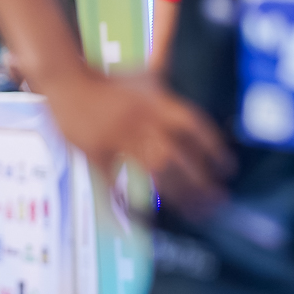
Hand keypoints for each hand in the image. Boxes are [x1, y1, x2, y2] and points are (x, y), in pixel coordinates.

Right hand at [41, 72, 233, 216]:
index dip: (214, 149)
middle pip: (179, 156)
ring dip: (177, 194)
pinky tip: (142, 218)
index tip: (227, 168)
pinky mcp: (96, 153)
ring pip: (155, 172)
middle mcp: (143, 122)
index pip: (195, 127)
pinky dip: (127, 202)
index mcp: (157, 103)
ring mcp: (119, 139)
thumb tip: (189, 74)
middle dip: (201, 181)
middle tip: (216, 199)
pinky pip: (114, 182)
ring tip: (194, 212)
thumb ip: (166, 85)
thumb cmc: (106, 78)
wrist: (67, 80)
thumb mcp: (144, 75)